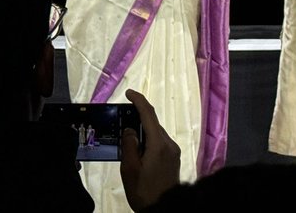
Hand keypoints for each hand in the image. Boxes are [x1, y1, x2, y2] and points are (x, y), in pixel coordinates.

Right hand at [120, 88, 180, 211]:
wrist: (164, 207)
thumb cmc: (144, 191)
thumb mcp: (129, 170)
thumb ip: (129, 146)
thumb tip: (130, 129)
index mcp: (158, 144)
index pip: (149, 115)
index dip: (139, 101)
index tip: (129, 93)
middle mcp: (169, 143)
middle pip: (153, 123)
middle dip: (138, 117)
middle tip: (122, 119)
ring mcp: (173, 151)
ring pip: (157, 133)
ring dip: (143, 130)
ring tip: (127, 136)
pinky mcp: (174, 158)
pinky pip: (160, 142)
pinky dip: (149, 139)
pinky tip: (138, 149)